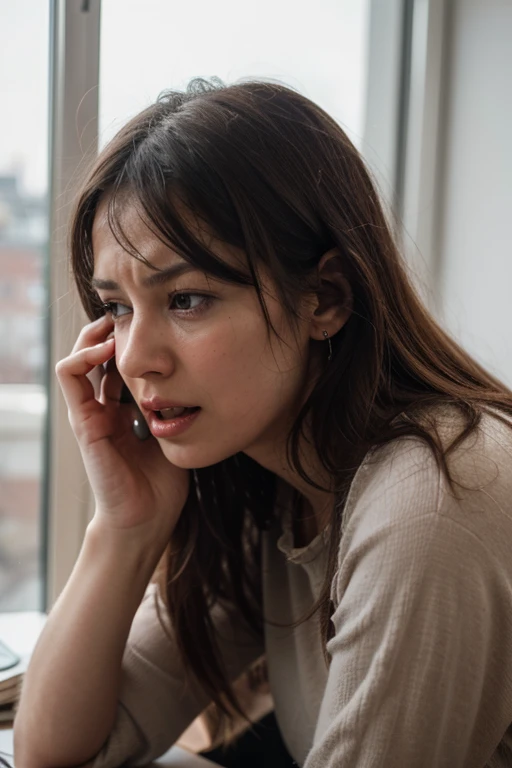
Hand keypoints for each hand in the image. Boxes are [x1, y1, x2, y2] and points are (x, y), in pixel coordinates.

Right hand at [56, 314, 189, 541]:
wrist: (146, 519)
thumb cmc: (163, 483)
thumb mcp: (177, 432)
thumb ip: (180, 406)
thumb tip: (204, 376)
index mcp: (124, 410)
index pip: (120, 363)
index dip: (132, 341)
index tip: (156, 324)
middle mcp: (103, 407)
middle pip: (98, 355)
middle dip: (112, 330)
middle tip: (134, 314)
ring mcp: (90, 413)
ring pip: (79, 357)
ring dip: (94, 334)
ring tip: (117, 322)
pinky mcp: (83, 421)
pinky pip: (70, 376)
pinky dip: (84, 354)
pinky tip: (108, 348)